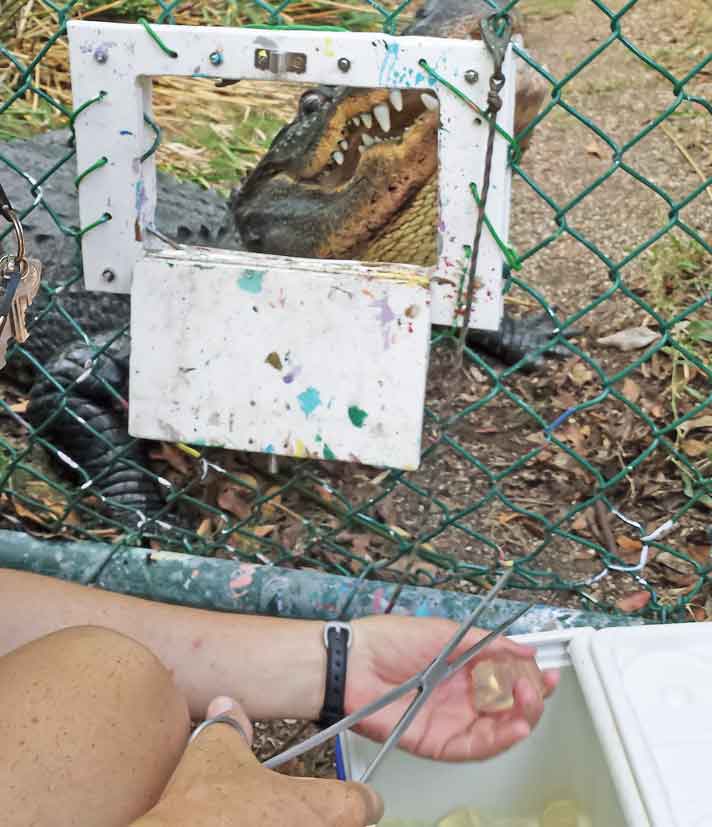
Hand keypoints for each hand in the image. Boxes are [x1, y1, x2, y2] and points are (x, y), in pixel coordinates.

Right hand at [132, 697, 382, 826]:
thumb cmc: (201, 808)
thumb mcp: (216, 750)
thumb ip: (231, 726)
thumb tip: (226, 708)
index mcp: (325, 808)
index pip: (367, 803)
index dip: (354, 796)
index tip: (342, 795)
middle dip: (326, 819)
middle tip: (297, 812)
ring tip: (271, 823)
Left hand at [347, 616, 558, 761]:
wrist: (353, 663)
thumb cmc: (388, 640)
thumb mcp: (445, 631)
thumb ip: (486, 643)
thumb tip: (523, 648)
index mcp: (463, 666)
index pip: (507, 676)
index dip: (529, 676)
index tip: (544, 671)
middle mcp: (460, 695)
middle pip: (507, 705)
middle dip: (531, 697)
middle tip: (539, 687)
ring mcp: (451, 720)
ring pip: (498, 729)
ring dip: (521, 718)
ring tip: (530, 704)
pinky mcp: (439, 742)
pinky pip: (476, 746)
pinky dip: (500, 739)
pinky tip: (515, 727)